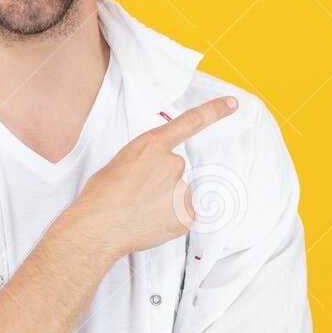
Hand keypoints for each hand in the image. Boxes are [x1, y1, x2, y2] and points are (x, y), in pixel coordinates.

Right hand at [68, 94, 238, 260]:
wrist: (99, 228)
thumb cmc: (101, 197)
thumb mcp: (120, 163)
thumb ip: (145, 161)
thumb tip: (152, 175)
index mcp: (152, 145)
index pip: (190, 122)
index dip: (214, 111)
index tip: (232, 104)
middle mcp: (173, 164)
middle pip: (174, 168)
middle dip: (160, 180)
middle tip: (137, 194)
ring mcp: (182, 190)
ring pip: (177, 193)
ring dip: (163, 201)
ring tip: (139, 210)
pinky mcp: (186, 215)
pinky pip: (181, 214)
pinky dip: (169, 219)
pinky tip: (150, 222)